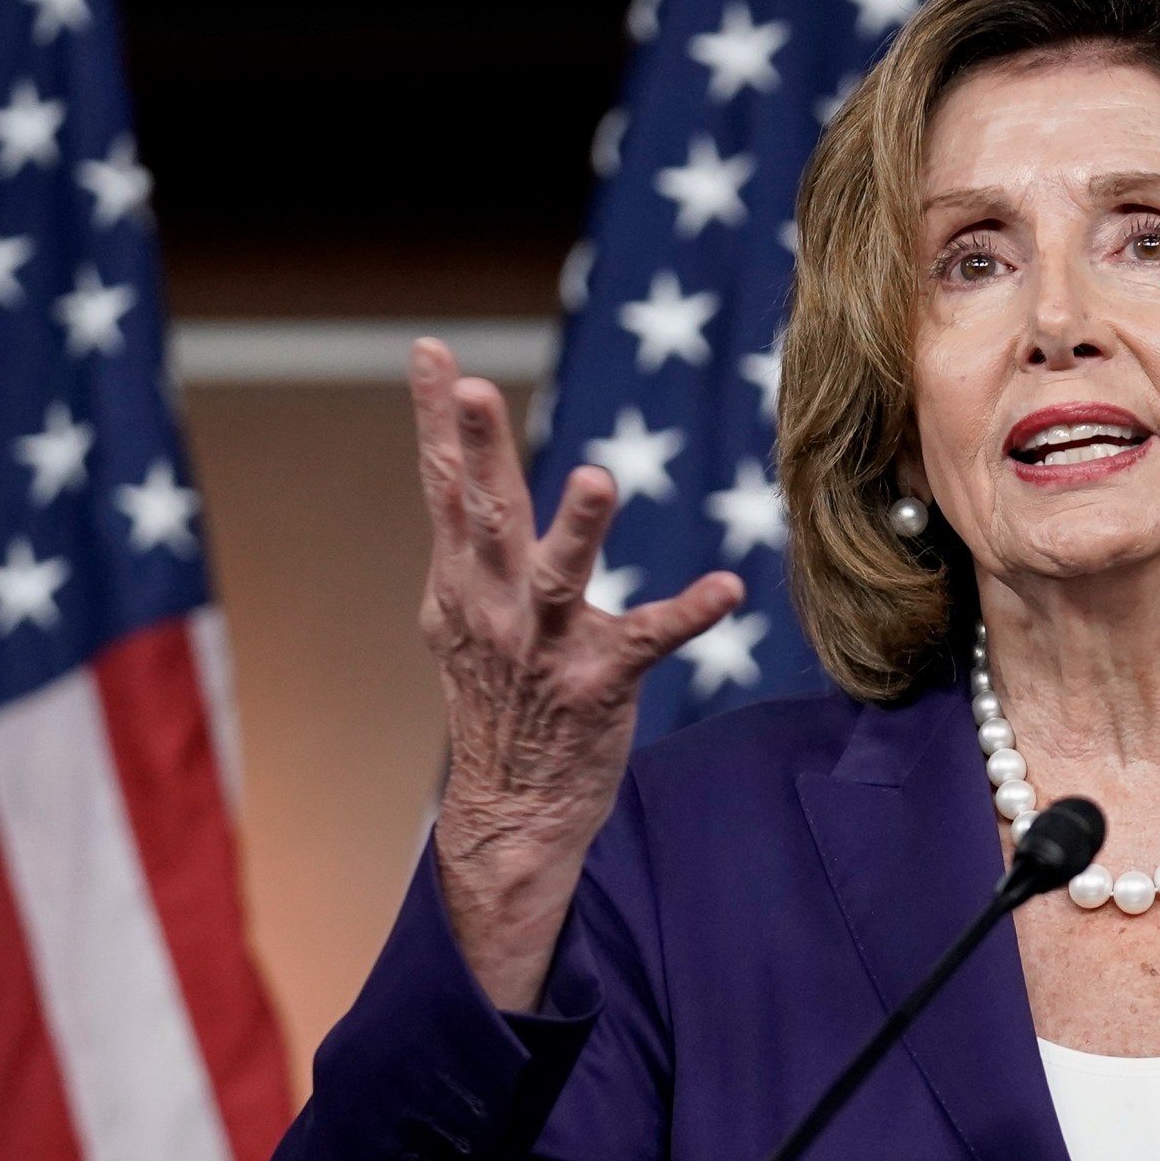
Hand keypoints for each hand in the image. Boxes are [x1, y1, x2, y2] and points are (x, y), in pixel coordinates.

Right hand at [409, 339, 741, 1009]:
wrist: (511, 808)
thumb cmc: (495, 700)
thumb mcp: (459, 618)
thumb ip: (465, 546)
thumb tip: (453, 474)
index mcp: (461, 582)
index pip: (446, 487)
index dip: (437, 421)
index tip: (431, 352)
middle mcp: (493, 606)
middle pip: (485, 514)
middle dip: (478, 449)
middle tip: (471, 388)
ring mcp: (545, 646)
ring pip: (557, 575)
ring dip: (578, 527)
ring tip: (599, 479)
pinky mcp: (599, 683)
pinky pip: (649, 639)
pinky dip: (690, 612)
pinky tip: (728, 588)